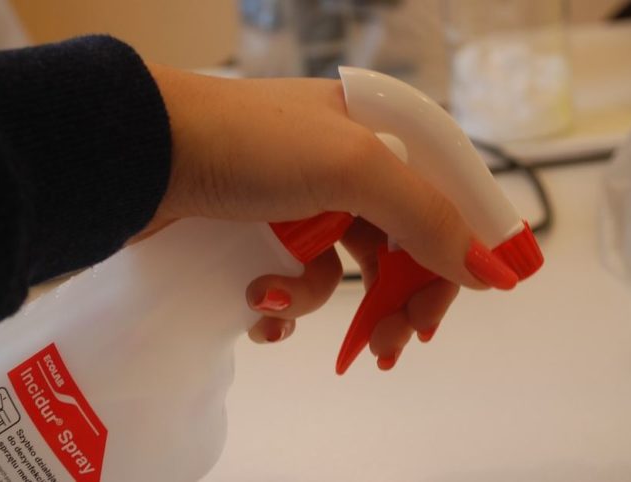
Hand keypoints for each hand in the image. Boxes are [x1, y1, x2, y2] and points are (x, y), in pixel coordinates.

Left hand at [143, 64, 516, 369]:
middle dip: (391, 299)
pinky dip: (278, 303)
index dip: (452, 257)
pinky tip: (253, 306)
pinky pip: (293, 280)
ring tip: (271, 306)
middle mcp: (347, 167)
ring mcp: (303, 202)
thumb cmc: (251, 146)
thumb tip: (489, 270)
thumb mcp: (353, 168)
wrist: (141, 151)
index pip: (441, 202)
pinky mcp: (263, 232)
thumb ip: (427, 216)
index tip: (446, 311)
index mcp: (379, 135)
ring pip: (339, 272)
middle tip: (390, 348)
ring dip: (311, 300)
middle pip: (397, 246)